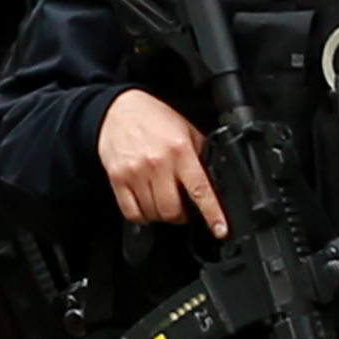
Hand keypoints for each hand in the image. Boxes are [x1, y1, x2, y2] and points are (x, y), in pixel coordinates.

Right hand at [97, 91, 226, 237]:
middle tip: (183, 209)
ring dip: (162, 215)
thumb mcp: (186, 130)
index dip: (212, 213)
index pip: (200, 189)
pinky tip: (146, 205)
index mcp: (180, 150)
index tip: (220, 229)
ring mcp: (136, 173)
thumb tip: (214, 179)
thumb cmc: (153, 118)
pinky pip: (132, 212)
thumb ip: (199, 154)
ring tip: (163, 201)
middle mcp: (158, 163)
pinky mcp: (118, 179)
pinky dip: (142, 216)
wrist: (118, 109)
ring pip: (153, 214)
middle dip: (182, 216)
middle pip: (173, 210)